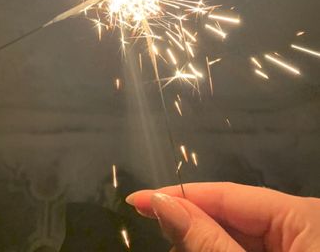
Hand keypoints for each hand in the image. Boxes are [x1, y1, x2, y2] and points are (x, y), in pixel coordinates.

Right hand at [126, 182, 319, 250]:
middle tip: (154, 230)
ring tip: (177, 246)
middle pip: (236, 217)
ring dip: (209, 246)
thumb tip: (161, 204)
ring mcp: (306, 249)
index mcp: (307, 217)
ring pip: (243, 241)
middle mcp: (308, 228)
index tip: (138, 200)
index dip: (182, 196)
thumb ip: (207, 243)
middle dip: (195, 226)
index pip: (230, 195)